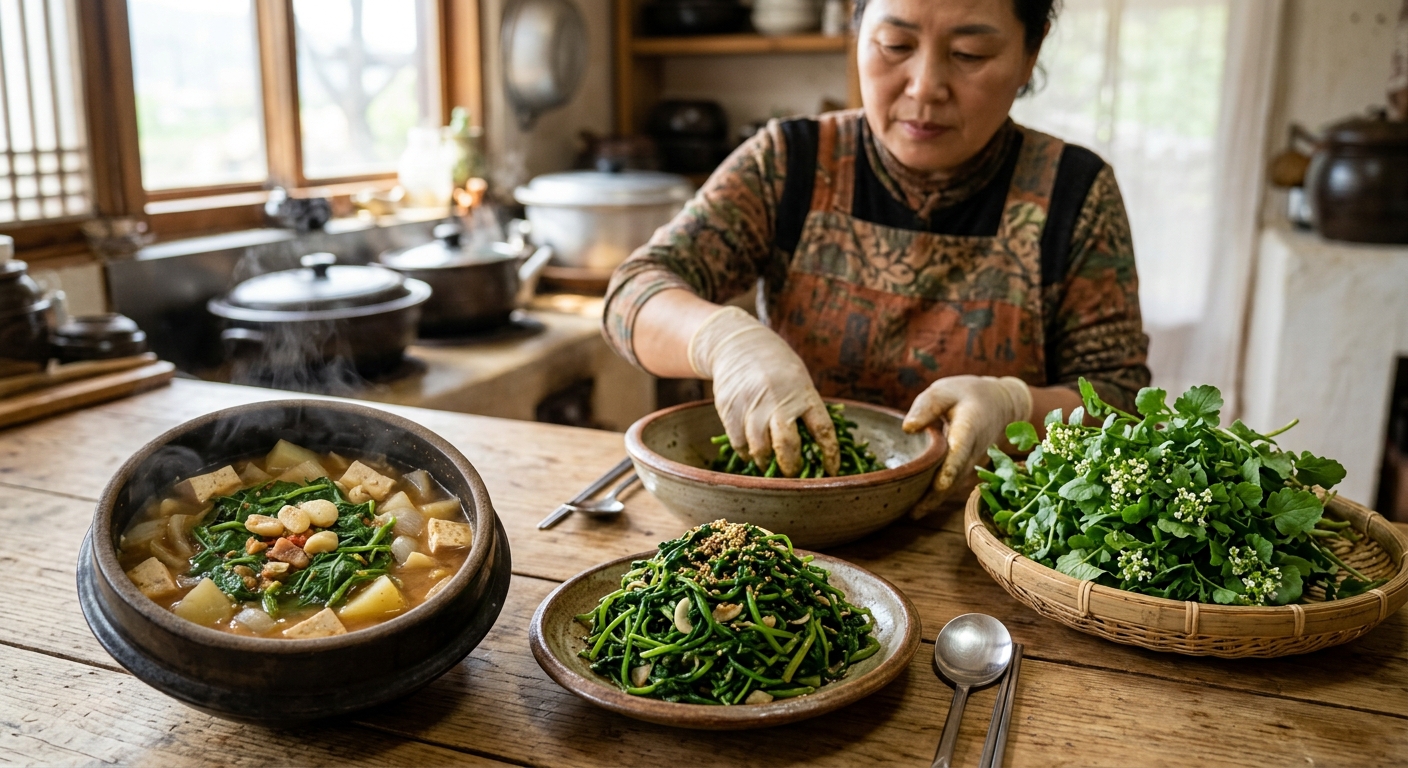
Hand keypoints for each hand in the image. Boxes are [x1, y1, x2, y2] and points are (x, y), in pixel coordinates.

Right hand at [688, 306, 840, 476]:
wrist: (737, 344)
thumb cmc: (776, 366)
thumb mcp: (798, 379)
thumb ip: (805, 408)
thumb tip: (817, 447)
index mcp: (802, 392)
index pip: (822, 429)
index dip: (829, 454)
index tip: (831, 470)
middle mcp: (777, 399)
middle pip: (787, 445)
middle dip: (792, 466)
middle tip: (793, 474)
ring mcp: (751, 404)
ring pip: (759, 448)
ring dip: (766, 463)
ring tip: (769, 466)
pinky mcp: (729, 409)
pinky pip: (739, 442)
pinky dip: (746, 453)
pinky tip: (751, 453)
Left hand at [903, 375, 1032, 515]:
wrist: (1000, 406)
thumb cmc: (967, 395)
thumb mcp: (946, 391)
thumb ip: (927, 406)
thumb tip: (907, 428)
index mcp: (969, 428)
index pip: (961, 451)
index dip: (951, 468)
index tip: (940, 485)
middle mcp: (973, 452)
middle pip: (954, 477)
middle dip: (934, 494)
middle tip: (909, 509)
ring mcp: (971, 465)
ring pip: (952, 487)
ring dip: (933, 501)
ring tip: (906, 512)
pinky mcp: (965, 471)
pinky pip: (950, 487)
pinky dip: (934, 498)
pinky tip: (914, 509)